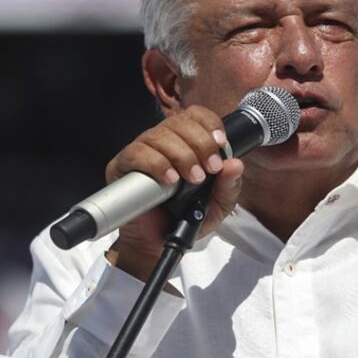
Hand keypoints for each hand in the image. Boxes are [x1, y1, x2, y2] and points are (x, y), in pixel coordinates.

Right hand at [105, 106, 244, 280]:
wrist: (158, 242)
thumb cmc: (186, 218)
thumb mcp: (218, 205)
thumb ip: (229, 186)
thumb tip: (236, 165)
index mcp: (186, 141)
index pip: (196, 115)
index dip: (209, 124)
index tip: (221, 144)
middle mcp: (163, 140)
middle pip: (179, 122)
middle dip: (200, 144)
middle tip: (209, 170)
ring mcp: (141, 150)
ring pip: (160, 136)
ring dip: (181, 156)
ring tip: (192, 179)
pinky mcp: (122, 166)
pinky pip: (136, 153)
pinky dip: (155, 164)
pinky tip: (169, 179)